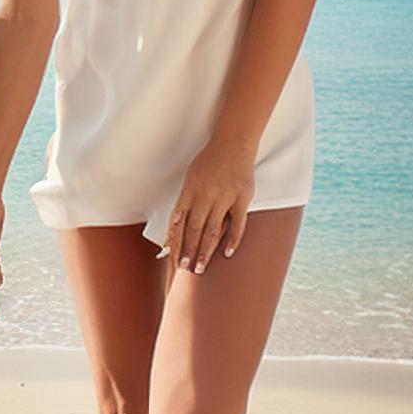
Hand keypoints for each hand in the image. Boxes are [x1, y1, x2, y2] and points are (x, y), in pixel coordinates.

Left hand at [165, 138, 254, 273]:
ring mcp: (224, 197)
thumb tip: (175, 225)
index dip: (174, 241)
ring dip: (205, 250)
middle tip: (184, 269)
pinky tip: (227, 254)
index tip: (170, 259)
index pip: (178, 222)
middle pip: (194, 229)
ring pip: (213, 229)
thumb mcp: (191, 178)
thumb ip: (185, 201)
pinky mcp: (242, 198)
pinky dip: (232, 239)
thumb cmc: (209, 162)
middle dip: (188, 251)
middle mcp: (205, 195)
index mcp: (189, 191)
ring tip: (200, 268)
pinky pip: (238, 222)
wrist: (233, 143)